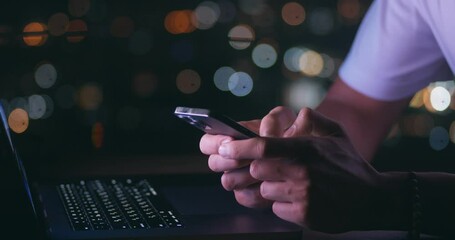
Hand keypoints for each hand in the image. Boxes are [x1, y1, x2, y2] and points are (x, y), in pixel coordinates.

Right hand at [199, 107, 298, 207]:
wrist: (305, 157)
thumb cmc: (290, 133)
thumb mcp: (285, 119)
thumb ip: (274, 119)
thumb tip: (267, 133)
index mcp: (231, 138)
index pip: (207, 142)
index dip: (214, 142)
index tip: (230, 140)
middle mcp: (231, 159)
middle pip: (214, 163)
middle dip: (229, 160)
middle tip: (247, 158)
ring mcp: (239, 177)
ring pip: (228, 181)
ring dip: (244, 175)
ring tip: (262, 170)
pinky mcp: (250, 194)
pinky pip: (244, 197)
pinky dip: (256, 191)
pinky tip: (271, 183)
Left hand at [217, 108, 386, 231]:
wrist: (371, 201)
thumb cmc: (351, 165)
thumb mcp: (338, 135)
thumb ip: (316, 120)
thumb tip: (299, 112)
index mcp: (306, 149)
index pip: (263, 147)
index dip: (239, 148)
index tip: (224, 148)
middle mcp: (301, 172)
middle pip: (257, 170)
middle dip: (259, 169)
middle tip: (272, 169)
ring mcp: (302, 196)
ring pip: (265, 191)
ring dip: (272, 188)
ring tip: (294, 185)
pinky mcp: (303, 216)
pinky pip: (276, 209)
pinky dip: (282, 205)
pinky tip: (301, 199)